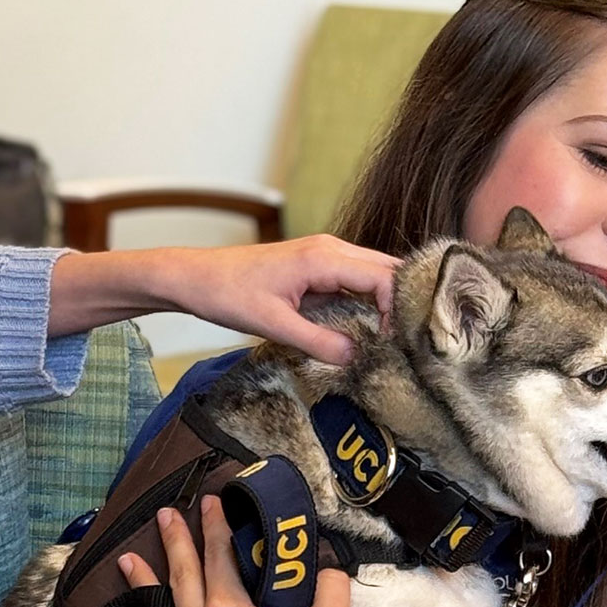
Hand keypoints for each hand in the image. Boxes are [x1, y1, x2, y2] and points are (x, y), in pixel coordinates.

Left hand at [48, 235, 396, 364]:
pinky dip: (369, 301)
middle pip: (388, 271)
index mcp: (324, 257)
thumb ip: (317, 341)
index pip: (385, 278)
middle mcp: (330, 249)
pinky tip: (372, 328)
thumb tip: (356, 356)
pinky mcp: (316, 268)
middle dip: (405, 303)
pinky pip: (355, 281)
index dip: (401, 310)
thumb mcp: (272, 324)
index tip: (399, 343)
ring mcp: (324, 256)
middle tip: (413, 341)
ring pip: (374, 275)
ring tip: (398, 339)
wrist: (193, 277)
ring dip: (388, 302)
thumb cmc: (226, 294)